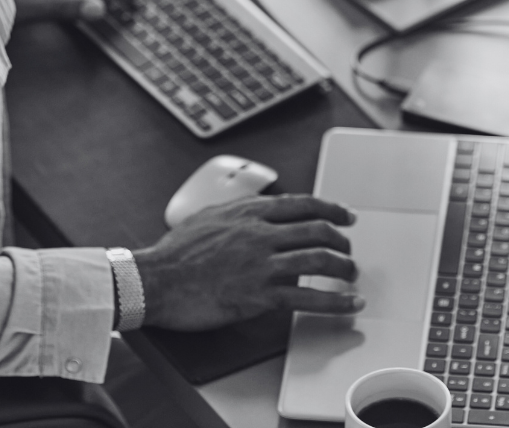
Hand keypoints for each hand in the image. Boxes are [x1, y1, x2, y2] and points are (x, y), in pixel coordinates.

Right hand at [132, 194, 361, 330]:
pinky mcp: (259, 295)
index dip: (331, 208)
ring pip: (318, 260)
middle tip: (350, 251)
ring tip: (352, 276)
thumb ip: (236, 212)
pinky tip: (347, 304)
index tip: (346, 216)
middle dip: (341, 241)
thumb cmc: (175, 252)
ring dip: (343, 269)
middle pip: (317, 230)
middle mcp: (260, 233)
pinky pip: (306, 298)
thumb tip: (253, 212)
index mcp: (248, 211)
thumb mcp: (208, 216)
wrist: (156, 280)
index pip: (302, 204)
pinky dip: (334, 301)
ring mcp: (261, 264)